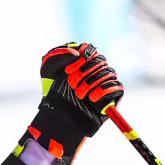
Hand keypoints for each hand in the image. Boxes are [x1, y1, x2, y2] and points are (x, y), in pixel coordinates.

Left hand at [22, 43, 123, 164]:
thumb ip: (58, 54)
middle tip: (71, 84)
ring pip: (109, 72)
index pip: (90, 49)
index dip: (81, 57)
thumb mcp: (47, 69)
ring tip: (79, 94)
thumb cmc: (53, 90)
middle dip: (84, 72)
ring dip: (91, 83)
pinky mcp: (112, 95)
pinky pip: (117, 86)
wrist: (58, 115)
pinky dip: (104, 91)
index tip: (67, 70)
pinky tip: (92, 98)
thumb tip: (77, 52)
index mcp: (83, 59)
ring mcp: (104, 81)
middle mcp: (95, 68)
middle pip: (100, 60)